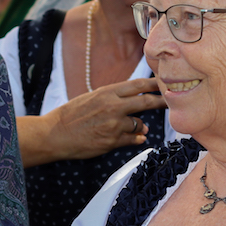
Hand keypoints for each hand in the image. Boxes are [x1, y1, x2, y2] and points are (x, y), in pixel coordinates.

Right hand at [18, 77, 165, 166]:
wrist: (54, 134)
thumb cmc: (71, 114)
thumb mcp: (92, 97)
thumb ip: (113, 99)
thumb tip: (134, 105)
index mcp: (107, 92)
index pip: (138, 85)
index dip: (155, 84)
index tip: (166, 83)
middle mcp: (113, 107)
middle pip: (146, 102)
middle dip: (162, 102)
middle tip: (171, 103)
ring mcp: (113, 125)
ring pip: (139, 124)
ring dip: (141, 126)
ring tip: (138, 128)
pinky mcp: (112, 141)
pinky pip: (133, 140)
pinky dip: (137, 139)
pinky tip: (137, 138)